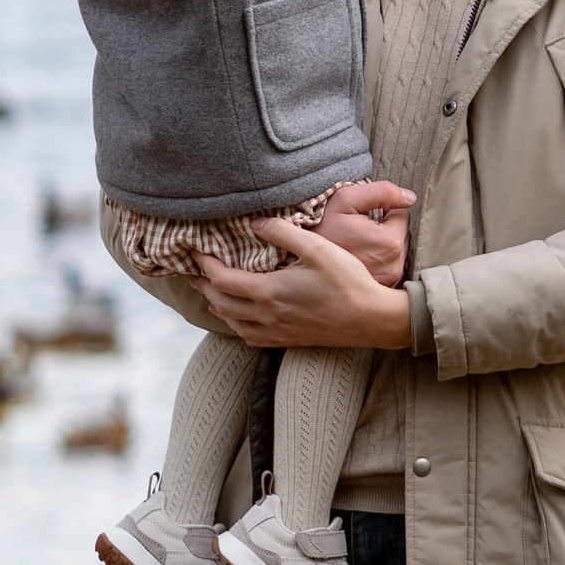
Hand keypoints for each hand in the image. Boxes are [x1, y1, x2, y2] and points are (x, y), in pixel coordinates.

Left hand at [197, 222, 413, 350]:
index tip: (196, 253)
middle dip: (204, 286)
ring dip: (217, 307)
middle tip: (194, 273)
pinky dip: (237, 326)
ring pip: (233, 323)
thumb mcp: (317, 248)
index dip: (205, 265)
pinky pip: (251, 337)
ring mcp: (277, 331)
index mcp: (269, 292)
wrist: (370, 319)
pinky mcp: (289, 340)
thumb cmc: (347, 281)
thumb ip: (283, 233)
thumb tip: (256, 224)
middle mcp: (266, 315)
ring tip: (211, 294)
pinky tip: (241, 320)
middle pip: (221, 302)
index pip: (223, 279)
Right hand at [314, 181, 414, 285]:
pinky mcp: (380, 288)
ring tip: (357, 243)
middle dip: (385, 228)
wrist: (296, 257)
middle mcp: (393, 266)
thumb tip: (410, 197)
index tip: (362, 216)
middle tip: (358, 230)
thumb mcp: (346, 199)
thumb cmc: (320, 225)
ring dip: (383, 244)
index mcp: (390, 243)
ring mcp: (387, 280)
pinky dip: (379, 259)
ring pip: (397, 251)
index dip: (383, 210)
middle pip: (402, 235)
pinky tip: (359, 257)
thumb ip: (382, 192)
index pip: (402, 216)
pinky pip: (389, 265)